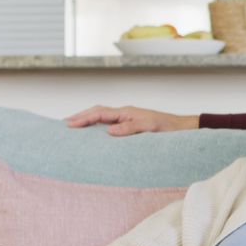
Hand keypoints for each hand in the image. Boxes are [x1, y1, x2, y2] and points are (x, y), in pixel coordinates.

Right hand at [65, 105, 198, 136]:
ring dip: (88, 120)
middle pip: (97, 112)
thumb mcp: (149, 128)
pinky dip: (97, 126)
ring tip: (73, 127)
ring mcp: (127, 118)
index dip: (83, 118)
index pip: (99, 113)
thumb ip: (130, 128)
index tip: (69, 124)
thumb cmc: (167, 128)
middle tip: (64, 124)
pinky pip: (109, 123)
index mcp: (126, 112)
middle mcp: (124, 113)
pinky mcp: (131, 125)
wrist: (181, 128)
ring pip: (102, 117)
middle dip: (80, 117)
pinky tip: (93, 133)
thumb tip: (109, 131)